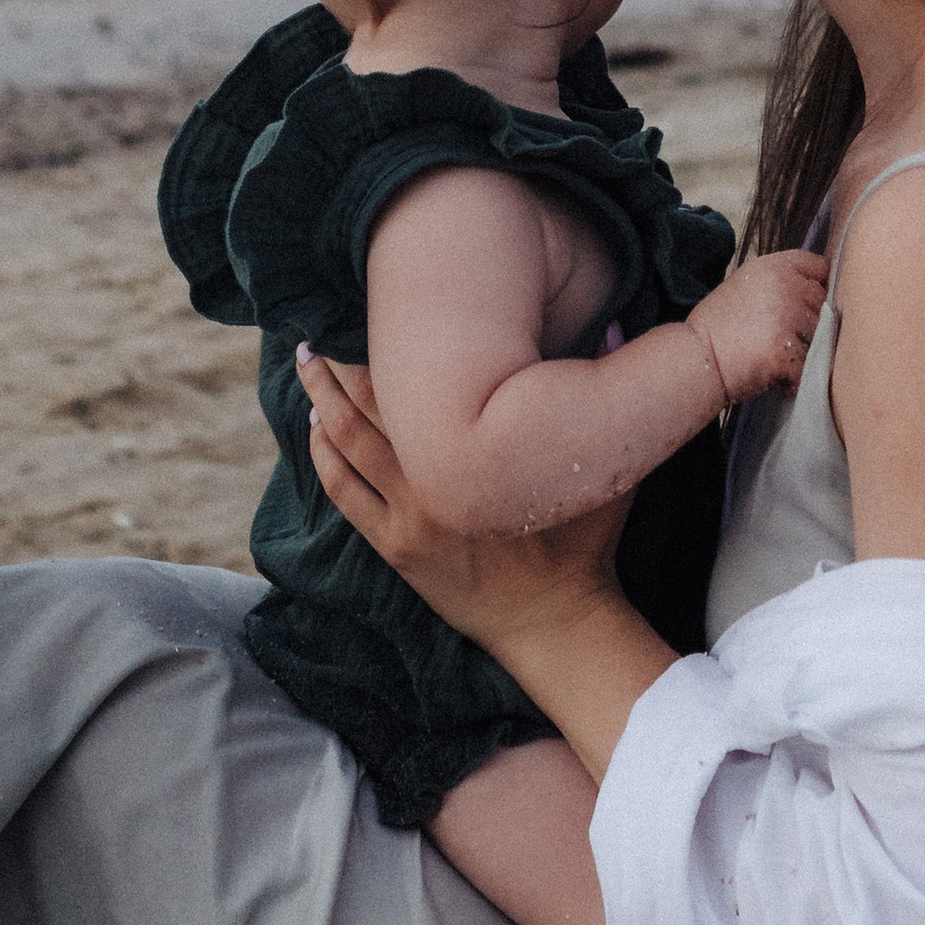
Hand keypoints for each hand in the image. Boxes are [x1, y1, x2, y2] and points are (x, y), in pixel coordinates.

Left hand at [298, 347, 632, 652]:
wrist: (556, 620)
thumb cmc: (584, 540)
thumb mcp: (604, 467)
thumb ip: (600, 391)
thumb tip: (617, 320)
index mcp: (479, 449)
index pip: (420, 378)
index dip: (392, 339)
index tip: (379, 304)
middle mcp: (435, 476)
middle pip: (372, 402)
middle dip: (343, 359)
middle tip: (320, 319)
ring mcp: (409, 514)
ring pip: (349, 442)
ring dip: (322, 399)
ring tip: (307, 361)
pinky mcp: (395, 547)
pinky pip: (345, 493)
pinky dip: (325, 456)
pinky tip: (315, 428)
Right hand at [685, 248, 828, 402]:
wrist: (696, 357)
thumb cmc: (718, 325)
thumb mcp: (747, 283)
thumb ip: (781, 281)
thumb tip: (815, 291)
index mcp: (777, 267)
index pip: (820, 268)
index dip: (814, 286)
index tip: (801, 303)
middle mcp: (787, 287)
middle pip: (824, 304)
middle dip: (808, 321)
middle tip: (777, 335)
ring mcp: (789, 319)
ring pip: (821, 336)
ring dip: (805, 349)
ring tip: (773, 354)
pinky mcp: (788, 350)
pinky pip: (809, 366)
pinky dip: (796, 376)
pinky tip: (774, 372)